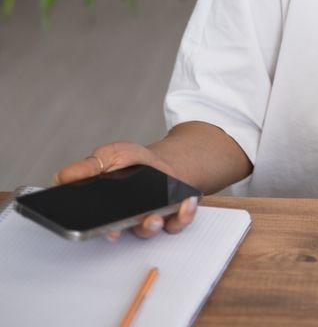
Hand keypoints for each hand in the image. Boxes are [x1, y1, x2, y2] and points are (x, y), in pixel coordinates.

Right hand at [55, 141, 198, 239]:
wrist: (164, 161)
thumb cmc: (133, 161)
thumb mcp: (109, 156)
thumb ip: (88, 167)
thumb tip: (60, 176)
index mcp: (107, 208)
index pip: (97, 223)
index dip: (97, 229)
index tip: (102, 229)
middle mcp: (126, 220)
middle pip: (121, 233)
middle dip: (120, 232)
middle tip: (120, 230)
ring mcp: (150, 220)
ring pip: (148, 230)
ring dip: (150, 225)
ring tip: (154, 216)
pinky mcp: (174, 217)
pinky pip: (178, 222)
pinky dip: (183, 214)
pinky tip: (186, 202)